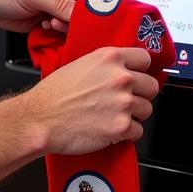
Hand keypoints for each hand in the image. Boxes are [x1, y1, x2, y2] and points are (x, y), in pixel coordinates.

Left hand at [0, 0, 108, 32]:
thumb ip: (60, 5)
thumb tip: (83, 15)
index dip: (106, 5)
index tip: (113, 21)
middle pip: (88, 10)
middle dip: (86, 22)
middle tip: (78, 29)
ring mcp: (56, 7)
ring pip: (76, 24)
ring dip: (69, 29)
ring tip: (53, 25)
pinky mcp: (47, 20)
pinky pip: (62, 32)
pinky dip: (59, 35)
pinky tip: (47, 30)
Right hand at [21, 47, 159, 156]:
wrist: (41, 119)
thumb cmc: (53, 94)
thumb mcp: (79, 64)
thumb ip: (105, 65)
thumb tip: (120, 70)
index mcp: (110, 58)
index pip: (145, 59)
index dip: (140, 70)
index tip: (136, 76)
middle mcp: (120, 78)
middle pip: (151, 86)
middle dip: (140, 94)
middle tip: (124, 100)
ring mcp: (123, 103)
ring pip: (146, 109)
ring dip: (134, 115)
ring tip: (113, 116)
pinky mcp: (121, 127)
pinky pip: (138, 131)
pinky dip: (127, 133)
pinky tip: (110, 129)